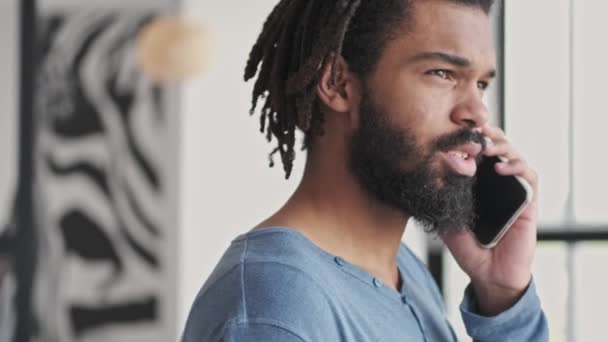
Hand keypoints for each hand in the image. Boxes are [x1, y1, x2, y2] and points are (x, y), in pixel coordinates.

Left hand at [441, 124, 538, 315]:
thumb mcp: (446, 218)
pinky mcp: (529, 202)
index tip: (454, 130)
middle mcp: (496, 182)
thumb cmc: (467, 246)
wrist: (488, 273)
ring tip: (486, 147)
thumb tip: (429, 170)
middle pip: (496, 147)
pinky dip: (517, 167)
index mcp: (477, 183)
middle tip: (473, 131)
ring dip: (502, 146)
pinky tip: (501, 168)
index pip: (475, 152)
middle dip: (486, 136)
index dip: (468, 139)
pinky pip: (529, 177)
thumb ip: (442, 197)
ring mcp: (513, 190)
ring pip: (514, 156)